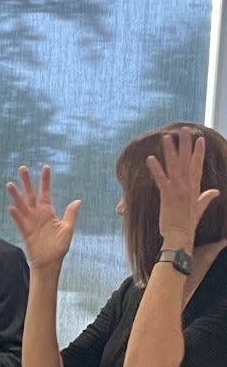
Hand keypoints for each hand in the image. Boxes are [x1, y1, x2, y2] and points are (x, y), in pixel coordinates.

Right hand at [7, 166, 80, 268]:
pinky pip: (20, 222)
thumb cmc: (59, 247)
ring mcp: (30, 222)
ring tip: (10, 184)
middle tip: (23, 168)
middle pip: (30, 195)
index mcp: (48, 212)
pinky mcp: (26, 232)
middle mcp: (37, 214)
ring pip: (22, 205)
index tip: (45, 168)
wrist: (50, 262)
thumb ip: (70, 214)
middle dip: (27, 182)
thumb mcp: (67, 229)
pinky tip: (11, 207)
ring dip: (16, 195)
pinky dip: (16, 215)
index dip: (45, 181)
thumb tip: (77, 201)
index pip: (45, 192)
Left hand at [147, 127, 219, 246]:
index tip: (199, 139)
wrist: (180, 236)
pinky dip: (155, 168)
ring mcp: (178, 189)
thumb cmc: (187, 224)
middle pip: (187, 161)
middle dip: (185, 144)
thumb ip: (206, 198)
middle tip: (184, 129)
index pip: (197, 165)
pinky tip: (150, 158)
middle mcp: (188, 186)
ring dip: (170, 151)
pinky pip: (161, 179)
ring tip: (166, 137)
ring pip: (174, 165)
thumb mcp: (200, 209)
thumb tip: (216, 191)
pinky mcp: (167, 195)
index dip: (199, 152)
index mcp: (195, 188)